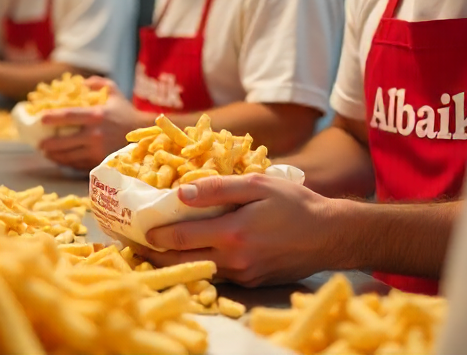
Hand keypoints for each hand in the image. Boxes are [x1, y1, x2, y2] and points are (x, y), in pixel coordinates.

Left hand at [38, 77, 150, 170]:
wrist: (144, 136)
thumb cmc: (126, 113)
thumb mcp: (115, 93)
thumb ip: (98, 84)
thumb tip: (81, 83)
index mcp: (96, 115)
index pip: (69, 116)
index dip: (53, 117)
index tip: (40, 119)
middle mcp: (95, 134)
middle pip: (64, 141)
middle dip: (48, 144)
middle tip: (39, 143)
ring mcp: (97, 150)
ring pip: (69, 156)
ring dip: (55, 156)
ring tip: (46, 153)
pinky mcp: (100, 162)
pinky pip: (78, 165)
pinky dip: (67, 163)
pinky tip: (60, 160)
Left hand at [134, 173, 340, 286]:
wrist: (330, 235)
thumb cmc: (295, 204)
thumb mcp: (258, 184)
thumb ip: (217, 188)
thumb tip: (180, 193)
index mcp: (232, 233)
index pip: (180, 238)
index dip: (154, 235)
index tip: (139, 229)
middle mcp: (234, 260)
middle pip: (181, 262)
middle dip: (155, 255)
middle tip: (136, 245)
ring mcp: (243, 275)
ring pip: (198, 271)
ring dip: (175, 262)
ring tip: (157, 249)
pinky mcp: (251, 283)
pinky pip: (217, 275)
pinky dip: (200, 265)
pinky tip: (192, 254)